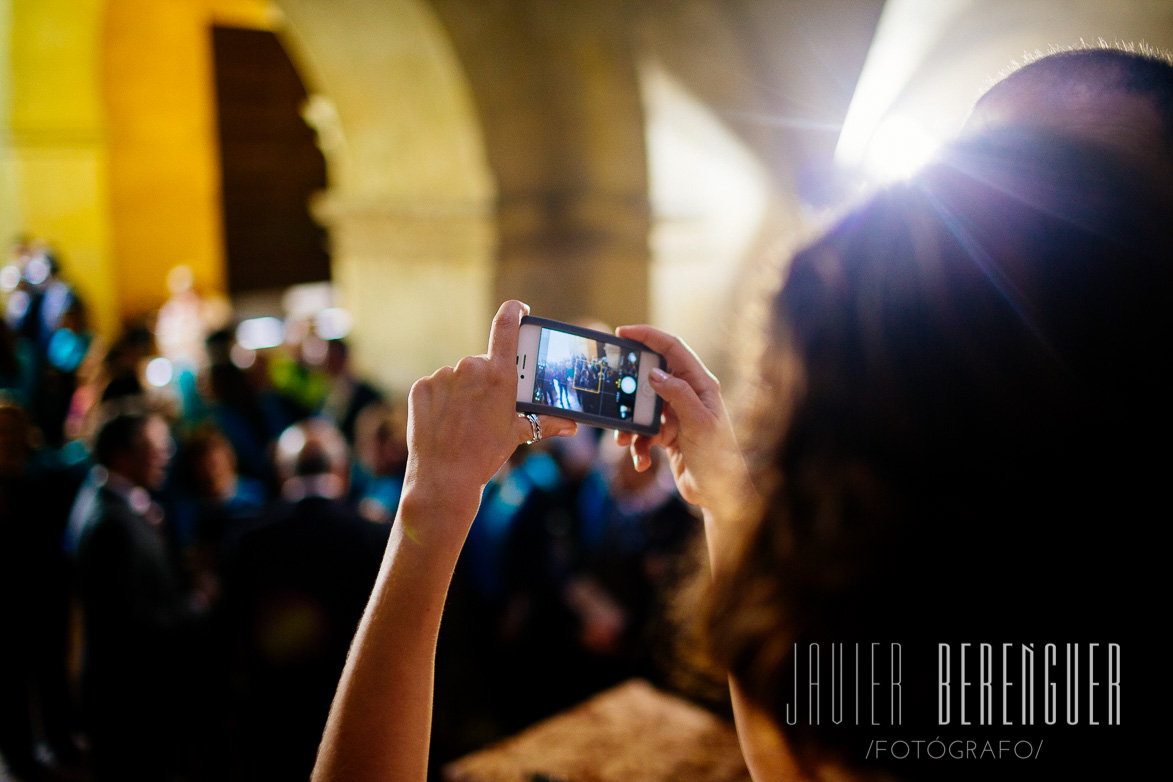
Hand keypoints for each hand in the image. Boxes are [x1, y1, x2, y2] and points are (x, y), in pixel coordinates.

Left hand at [402, 301, 576, 542]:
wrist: (444, 479)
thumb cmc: (485, 456)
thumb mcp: (517, 435)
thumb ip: (546, 422)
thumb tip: (572, 424)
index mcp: (499, 375)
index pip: (507, 325)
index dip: (514, 312)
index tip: (519, 310)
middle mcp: (470, 368)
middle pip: (481, 362)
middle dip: (485, 380)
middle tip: (484, 409)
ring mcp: (442, 377)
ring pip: (457, 376)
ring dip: (461, 391)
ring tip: (462, 421)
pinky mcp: (421, 388)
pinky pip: (435, 387)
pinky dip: (440, 400)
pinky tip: (443, 422)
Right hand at [613, 325, 749, 514]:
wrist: (718, 493)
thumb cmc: (717, 457)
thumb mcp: (699, 423)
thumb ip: (677, 394)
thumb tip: (654, 372)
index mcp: (700, 384)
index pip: (672, 348)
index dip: (648, 336)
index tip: (623, 332)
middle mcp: (688, 394)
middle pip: (651, 376)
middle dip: (630, 388)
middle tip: (612, 391)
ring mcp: (676, 414)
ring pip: (642, 407)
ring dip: (630, 425)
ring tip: (624, 441)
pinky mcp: (666, 434)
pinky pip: (643, 432)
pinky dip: (638, 445)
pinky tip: (643, 461)